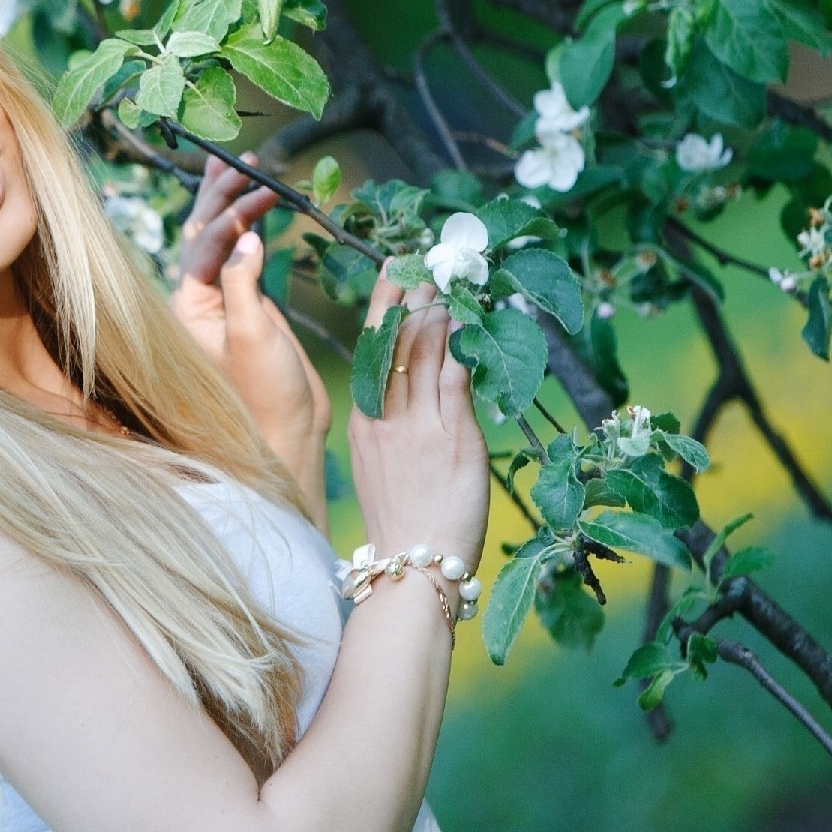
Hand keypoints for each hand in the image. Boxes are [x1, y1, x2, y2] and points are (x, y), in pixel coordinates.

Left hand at [169, 154, 331, 448]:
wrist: (286, 433)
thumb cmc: (265, 394)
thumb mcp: (252, 337)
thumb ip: (243, 285)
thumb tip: (248, 237)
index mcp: (187, 307)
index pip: (205, 245)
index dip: (232, 215)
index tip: (262, 192)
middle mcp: (197, 300)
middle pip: (203, 234)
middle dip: (221, 194)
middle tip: (242, 160)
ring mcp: (222, 301)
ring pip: (221, 241)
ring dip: (231, 203)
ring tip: (241, 166)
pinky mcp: (247, 307)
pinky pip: (243, 256)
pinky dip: (250, 228)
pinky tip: (258, 208)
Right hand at [346, 266, 490, 574]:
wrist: (415, 565)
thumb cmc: (402, 524)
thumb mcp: (380, 468)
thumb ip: (392, 428)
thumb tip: (410, 398)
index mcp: (364, 423)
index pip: (372, 353)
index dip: (382, 311)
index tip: (390, 278)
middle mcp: (385, 417)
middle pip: (395, 344)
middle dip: (408, 301)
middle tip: (420, 266)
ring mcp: (418, 425)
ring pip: (424, 354)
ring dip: (435, 314)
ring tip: (444, 285)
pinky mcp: (453, 437)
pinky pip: (456, 379)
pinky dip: (461, 347)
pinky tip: (467, 324)